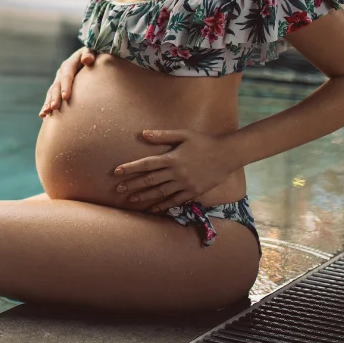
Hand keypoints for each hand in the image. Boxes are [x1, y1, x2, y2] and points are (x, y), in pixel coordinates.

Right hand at [39, 48, 95, 116]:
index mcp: (70, 64)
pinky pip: (51, 97)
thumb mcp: (94, 51)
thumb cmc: (94, 56)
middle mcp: (62, 73)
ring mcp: (59, 81)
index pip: (67, 75)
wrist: (90, 57)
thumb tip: (87, 59)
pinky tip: (44, 116)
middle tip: (53, 108)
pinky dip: (47, 106)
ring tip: (45, 113)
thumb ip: (90, 54)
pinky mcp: (59, 88)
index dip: (65, 86)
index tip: (66, 97)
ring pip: (51, 92)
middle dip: (54, 97)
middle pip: (57, 86)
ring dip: (48, 103)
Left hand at [112, 129, 239, 212]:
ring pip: (160, 192)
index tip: (117, 172)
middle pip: (150, 180)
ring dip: (145, 196)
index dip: (130, 168)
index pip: (146, 164)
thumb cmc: (204, 141)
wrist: (227, 154)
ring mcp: (185, 184)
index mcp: (172, 158)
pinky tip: (153, 209)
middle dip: (133, 184)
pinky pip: (176, 200)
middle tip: (118, 189)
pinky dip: (164, 205)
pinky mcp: (194, 192)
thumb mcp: (183, 134)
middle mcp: (176, 173)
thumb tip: (142, 134)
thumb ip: (162, 136)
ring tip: (131, 200)